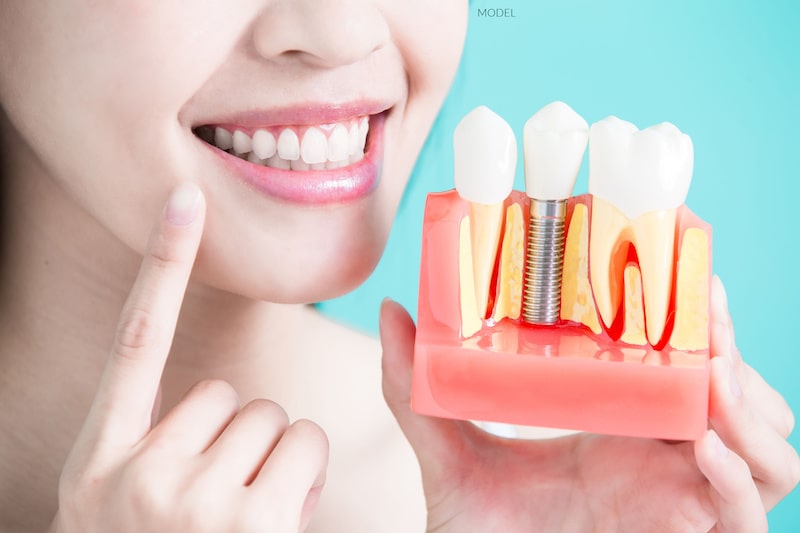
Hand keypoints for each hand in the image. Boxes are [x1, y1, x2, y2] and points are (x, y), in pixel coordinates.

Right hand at [51, 183, 327, 532]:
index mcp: (100, 455)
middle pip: (230, 394)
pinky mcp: (246, 522)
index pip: (135, 338)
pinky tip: (270, 522)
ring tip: (243, 515)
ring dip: (273, 459)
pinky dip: (299, 476)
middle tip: (221, 497)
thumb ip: (161, 445)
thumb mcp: (124, 502)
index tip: (182, 198)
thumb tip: (230, 406)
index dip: (162, 263)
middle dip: (241, 438)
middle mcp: (136, 471)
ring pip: (272, 418)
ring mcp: (189, 500)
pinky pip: (302, 447)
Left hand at [380, 277, 798, 531]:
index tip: (681, 258)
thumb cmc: (480, 529)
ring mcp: (682, 498)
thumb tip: (393, 312)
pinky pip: (747, 511)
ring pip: (769, 447)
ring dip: (749, 405)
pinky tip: (703, 445)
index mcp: (619, 421)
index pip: (681, 359)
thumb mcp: (446, 451)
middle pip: (739, 394)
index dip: (693, 314)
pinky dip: (739, 475)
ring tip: (711, 371)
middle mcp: (661, 455)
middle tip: (707, 308)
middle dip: (733, 349)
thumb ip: (413, 389)